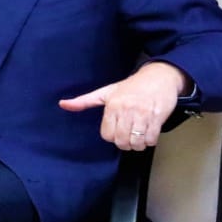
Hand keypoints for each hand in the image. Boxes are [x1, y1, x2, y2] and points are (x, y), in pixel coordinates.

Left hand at [58, 61, 188, 150]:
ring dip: (137, 145)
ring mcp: (143, 114)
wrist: (159, 76)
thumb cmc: (131, 86)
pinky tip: (148, 135)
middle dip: (124, 144)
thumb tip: (62, 104)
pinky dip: (149, 142)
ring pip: (137, 142)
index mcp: (113, 105)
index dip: (111, 137)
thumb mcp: (105, 92)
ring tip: (138, 138)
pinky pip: (152, 139)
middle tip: (127, 139)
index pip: (107, 134)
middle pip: (122, 140)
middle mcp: (127, 110)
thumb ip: (84, 101)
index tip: (116, 132)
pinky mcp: (158, 117)